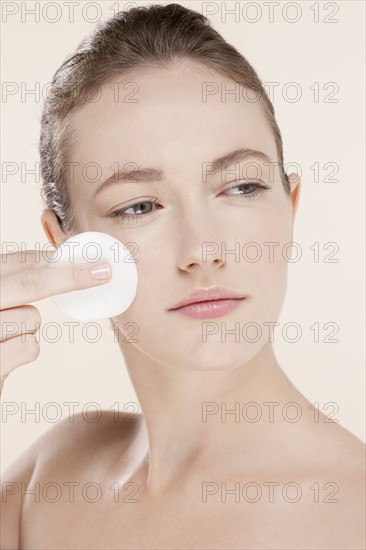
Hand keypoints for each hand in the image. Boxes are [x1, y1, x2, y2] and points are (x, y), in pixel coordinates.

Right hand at [0, 249, 110, 393]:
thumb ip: (13, 287)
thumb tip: (57, 262)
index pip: (14, 262)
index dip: (50, 258)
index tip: (84, 255)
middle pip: (28, 282)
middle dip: (70, 275)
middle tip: (104, 271)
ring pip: (30, 318)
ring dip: (27, 329)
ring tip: (3, 340)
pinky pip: (28, 346)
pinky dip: (22, 352)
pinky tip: (1, 359)